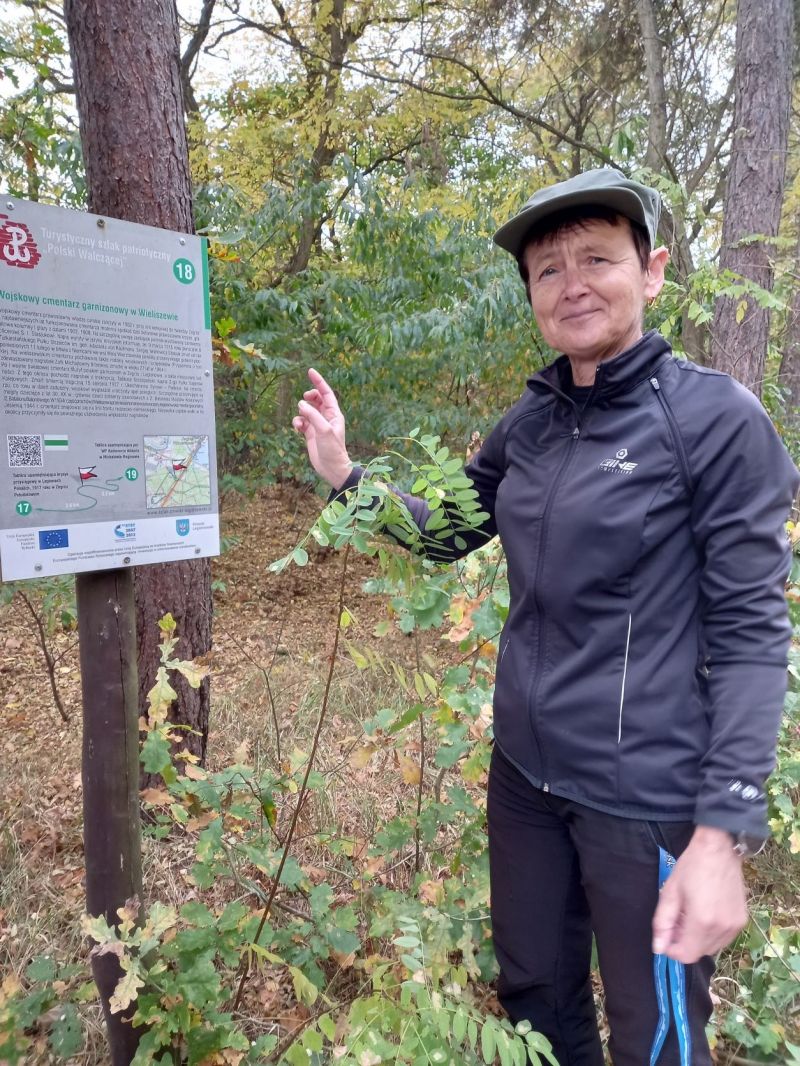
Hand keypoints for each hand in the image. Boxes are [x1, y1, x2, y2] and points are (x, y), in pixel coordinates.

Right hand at [292, 368, 352, 488]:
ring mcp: (318, 425)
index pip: (326, 393)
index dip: (319, 382)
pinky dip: (298, 422)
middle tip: (304, 398)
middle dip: (309, 397)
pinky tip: (298, 428)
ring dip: (301, 412)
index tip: (310, 371)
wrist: (331, 468)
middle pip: (316, 399)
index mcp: (334, 414)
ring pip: (307, 411)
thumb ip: (313, 415)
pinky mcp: (310, 434)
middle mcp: (326, 417)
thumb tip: (301, 404)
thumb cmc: (332, 449)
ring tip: (301, 420)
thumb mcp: (324, 430)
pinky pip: (301, 422)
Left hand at [651, 826, 747, 963]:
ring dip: (698, 940)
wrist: (718, 849)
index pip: (687, 955)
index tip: (667, 936)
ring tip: (690, 915)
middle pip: (699, 953)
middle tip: (677, 921)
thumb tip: (659, 949)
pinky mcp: (742, 920)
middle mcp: (722, 929)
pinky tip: (705, 914)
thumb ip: (662, 923)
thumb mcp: (670, 892)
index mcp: (702, 922)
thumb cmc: (692, 866)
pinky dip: (711, 933)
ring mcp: (735, 926)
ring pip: (712, 947)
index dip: (673, 951)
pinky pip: (723, 938)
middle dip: (684, 943)